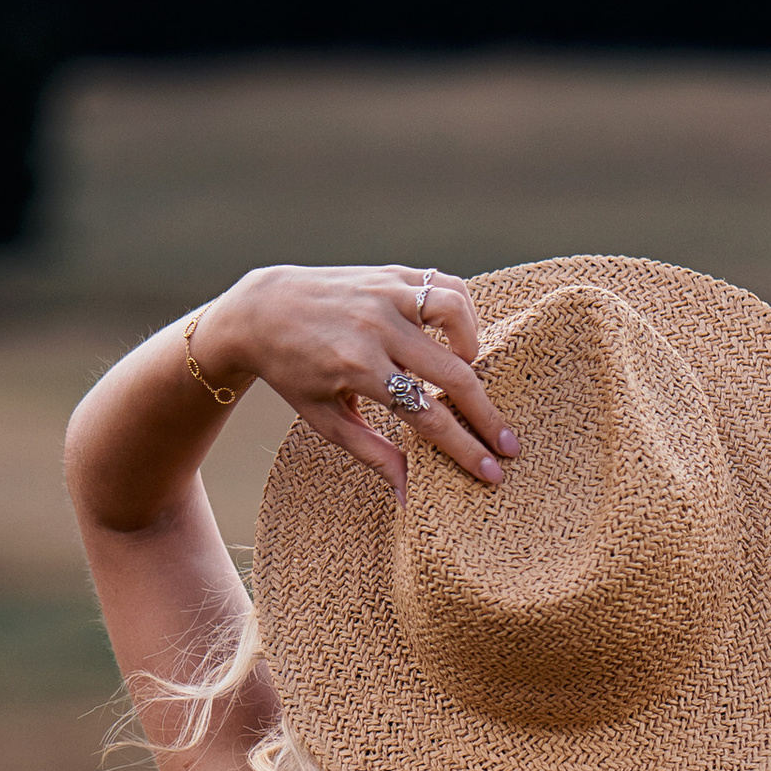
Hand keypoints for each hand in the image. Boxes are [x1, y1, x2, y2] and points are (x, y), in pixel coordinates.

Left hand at [199, 264, 517, 499]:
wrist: (262, 310)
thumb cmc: (293, 372)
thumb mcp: (325, 420)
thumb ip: (373, 454)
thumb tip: (408, 496)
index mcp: (358, 368)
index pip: (427, 415)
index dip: (464, 448)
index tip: (491, 473)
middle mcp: (376, 327)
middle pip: (452, 375)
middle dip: (486, 416)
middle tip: (509, 445)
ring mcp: (385, 295)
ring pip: (456, 314)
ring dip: (473, 350)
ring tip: (469, 375)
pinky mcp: (390, 274)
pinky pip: (443, 286)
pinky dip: (462, 312)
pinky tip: (458, 338)